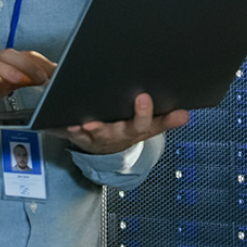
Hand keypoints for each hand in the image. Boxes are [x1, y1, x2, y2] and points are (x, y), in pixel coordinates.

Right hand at [0, 49, 56, 113]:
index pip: (21, 56)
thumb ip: (27, 79)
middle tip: (40, 78)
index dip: (37, 64)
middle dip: (24, 64)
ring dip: (3, 70)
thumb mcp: (6, 82)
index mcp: (0, 62)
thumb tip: (50, 76)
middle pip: (6, 55)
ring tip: (17, 79)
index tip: (53, 75)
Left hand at [50, 93, 189, 155]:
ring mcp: (94, 137)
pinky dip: (64, 128)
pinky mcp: (76, 135)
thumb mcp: (149, 126)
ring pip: (90, 133)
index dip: (143, 112)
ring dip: (86, 129)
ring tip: (83, 123)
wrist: (107, 150)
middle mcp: (114, 135)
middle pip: (114, 131)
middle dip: (109, 125)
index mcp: (133, 130)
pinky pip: (69, 132)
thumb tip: (186, 115)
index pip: (142, 123)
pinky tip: (61, 121)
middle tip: (100, 119)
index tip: (143, 97)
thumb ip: (167, 120)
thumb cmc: (128, 129)